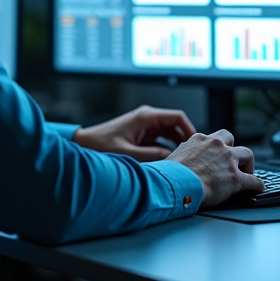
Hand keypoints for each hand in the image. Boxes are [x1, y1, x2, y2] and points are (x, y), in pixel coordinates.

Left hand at [73, 105, 196, 160]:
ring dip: (176, 147)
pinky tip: (168, 163)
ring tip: (181, 162)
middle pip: (176, 127)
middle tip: (190, 158)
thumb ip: (151, 157)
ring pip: (170, 135)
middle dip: (184, 141)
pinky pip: (161, 141)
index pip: (178, 117)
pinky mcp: (142, 135)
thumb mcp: (128, 154)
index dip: (190, 130)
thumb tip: (172, 160)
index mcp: (146, 117)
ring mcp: (145, 127)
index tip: (195, 145)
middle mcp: (148, 119)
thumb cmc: (100, 145)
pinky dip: (167, 150)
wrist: (84, 145)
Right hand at [164, 129, 262, 207]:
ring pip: (248, 154)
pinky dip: (257, 184)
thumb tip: (179, 159)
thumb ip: (181, 155)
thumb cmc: (169, 174)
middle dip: (233, 149)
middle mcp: (216, 146)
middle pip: (231, 139)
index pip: (213, 138)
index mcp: (199, 140)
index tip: (217, 153)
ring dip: (248, 163)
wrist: (175, 184)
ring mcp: (228, 161)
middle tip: (232, 160)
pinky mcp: (236, 178)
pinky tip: (257, 188)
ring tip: (247, 172)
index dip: (216, 146)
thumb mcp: (172, 156)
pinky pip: (253, 180)